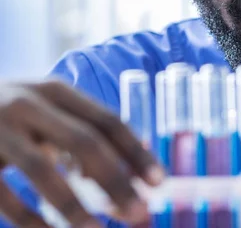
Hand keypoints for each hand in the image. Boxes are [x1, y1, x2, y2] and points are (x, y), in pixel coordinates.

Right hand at [0, 81, 163, 226]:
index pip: (108, 120)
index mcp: (55, 91)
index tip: (159, 182)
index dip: (135, 152)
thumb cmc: (11, 117)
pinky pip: (2, 194)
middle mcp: (28, 102)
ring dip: (75, 206)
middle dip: (116, 181)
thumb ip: (83, 134)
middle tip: (140, 213)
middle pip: (84, 142)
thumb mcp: (47, 113)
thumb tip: (129, 171)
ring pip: (43, 170)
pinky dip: (29, 218)